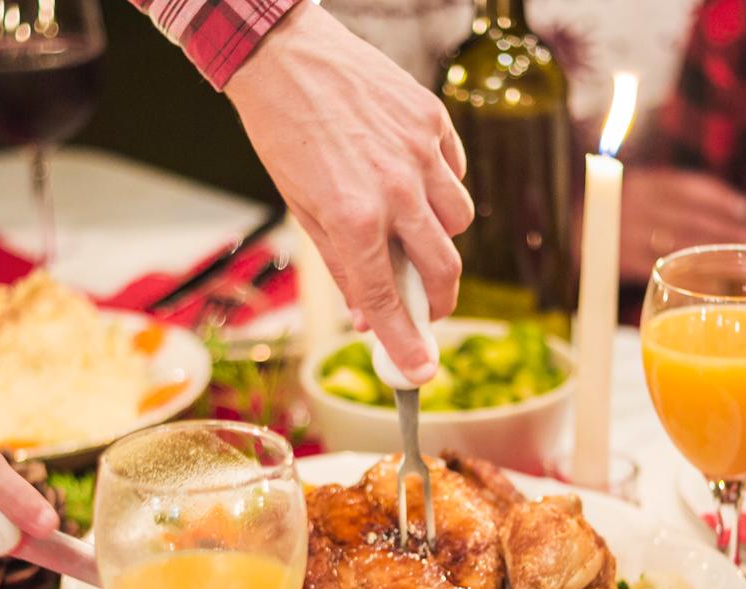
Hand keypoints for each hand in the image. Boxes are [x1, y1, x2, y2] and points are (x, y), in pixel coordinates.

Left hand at [225, 2, 471, 381]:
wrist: (285, 56)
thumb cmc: (286, 135)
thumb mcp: (303, 211)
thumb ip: (343, 265)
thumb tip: (370, 315)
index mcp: (351, 220)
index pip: (389, 300)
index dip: (407, 344)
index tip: (421, 374)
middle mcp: (393, 190)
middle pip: (443, 269)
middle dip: (439, 300)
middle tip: (428, 307)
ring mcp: (419, 154)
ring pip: (460, 222)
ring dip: (442, 238)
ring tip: (410, 225)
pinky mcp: (432, 121)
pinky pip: (456, 173)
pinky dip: (441, 187)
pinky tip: (410, 177)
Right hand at [619, 168, 745, 282]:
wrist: (559, 235)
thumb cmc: (614, 218)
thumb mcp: (638, 194)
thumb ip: (671, 197)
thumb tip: (734, 211)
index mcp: (640, 181)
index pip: (687, 186)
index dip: (720, 198)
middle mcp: (632, 204)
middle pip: (689, 216)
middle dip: (727, 229)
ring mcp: (624, 233)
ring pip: (679, 242)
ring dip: (716, 252)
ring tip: (745, 262)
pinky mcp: (618, 261)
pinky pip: (662, 267)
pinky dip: (690, 274)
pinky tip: (714, 281)